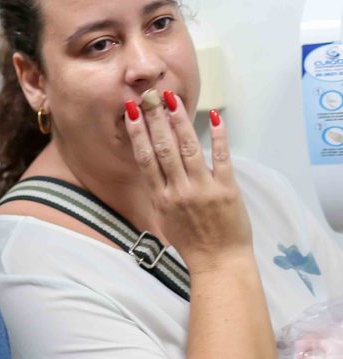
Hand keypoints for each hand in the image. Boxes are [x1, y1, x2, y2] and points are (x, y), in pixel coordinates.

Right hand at [124, 89, 251, 269]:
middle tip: (151, 96)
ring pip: (188, 149)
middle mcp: (178, 190)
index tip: (132, 112)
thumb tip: (149, 170)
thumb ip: (157, 193)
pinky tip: (214, 117)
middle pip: (164, 148)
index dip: (138, 133)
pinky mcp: (226, 189)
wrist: (218, 263)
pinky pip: (221, 158)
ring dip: (180, 122)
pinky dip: (218, 137)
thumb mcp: (163, 219)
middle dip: (156, 119)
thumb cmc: (189, 243)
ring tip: (173, 100)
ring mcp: (203, 189)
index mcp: (161, 198)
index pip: (145, 159)